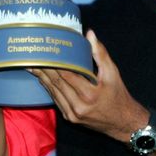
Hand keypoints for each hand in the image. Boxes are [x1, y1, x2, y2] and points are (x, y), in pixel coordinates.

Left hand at [29, 30, 148, 142]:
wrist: (122, 122)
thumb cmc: (118, 95)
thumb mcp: (112, 73)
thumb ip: (100, 53)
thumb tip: (90, 34)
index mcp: (89, 94)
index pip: (66, 74)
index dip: (55, 62)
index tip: (47, 51)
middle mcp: (78, 106)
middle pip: (56, 83)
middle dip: (44, 69)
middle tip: (34, 56)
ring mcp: (72, 114)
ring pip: (53, 92)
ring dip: (43, 78)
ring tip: (33, 66)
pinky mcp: (70, 118)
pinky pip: (56, 100)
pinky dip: (49, 89)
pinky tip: (43, 79)